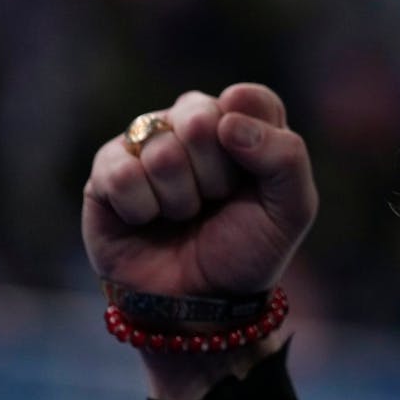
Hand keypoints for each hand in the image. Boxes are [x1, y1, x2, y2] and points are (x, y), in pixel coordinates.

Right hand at [83, 83, 317, 297]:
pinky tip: (148, 219)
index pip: (250, 98)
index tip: (252, 173)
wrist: (201, 301)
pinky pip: (122, 172)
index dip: (252, 136)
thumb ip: (285, 156)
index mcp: (245, 126)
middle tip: (217, 200)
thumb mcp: (292, 209)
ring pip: (161, 147)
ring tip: (184, 214)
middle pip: (200, 116)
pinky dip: (143, 208)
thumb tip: (228, 119)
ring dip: (181, 197)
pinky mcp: (108, 170)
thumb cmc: (248, 249)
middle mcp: (195, 125)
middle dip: (215, 174)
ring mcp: (149, 144)